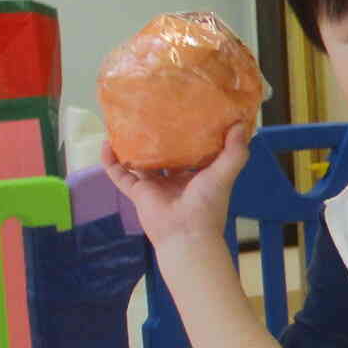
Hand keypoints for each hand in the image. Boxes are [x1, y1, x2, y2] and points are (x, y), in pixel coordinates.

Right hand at [102, 124, 248, 248]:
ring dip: (131, 146)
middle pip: (163, 155)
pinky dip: (110, 161)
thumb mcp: (224, 174)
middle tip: (152, 113)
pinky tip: (106, 143)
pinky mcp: (137, 193)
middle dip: (157, 138)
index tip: (184, 114)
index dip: (187, 136)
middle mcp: (174, 180)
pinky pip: (119, 174)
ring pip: (138, 162)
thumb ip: (235, 152)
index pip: (191, 152)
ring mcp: (154, 186)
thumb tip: (241, 125)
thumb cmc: (207, 205)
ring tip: (125, 124)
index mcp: (195, 176)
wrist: (186, 234)